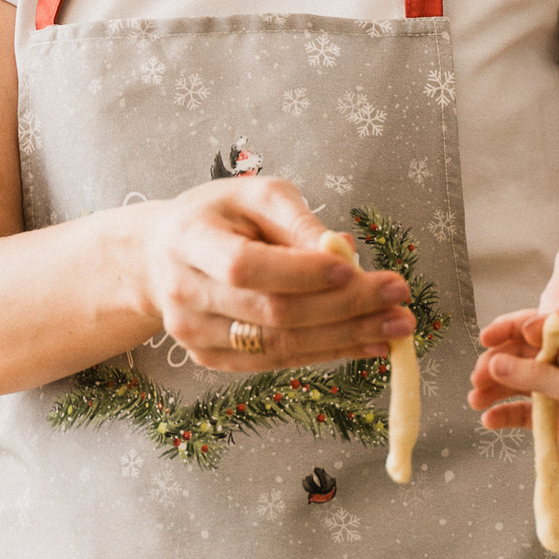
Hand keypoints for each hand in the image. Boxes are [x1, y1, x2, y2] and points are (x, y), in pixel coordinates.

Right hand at [135, 178, 412, 372]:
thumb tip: (342, 250)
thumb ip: (295, 220)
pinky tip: (368, 344)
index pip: (246, 266)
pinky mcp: (209, 359)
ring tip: (397, 327)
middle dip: (344, 308)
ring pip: (278, 346)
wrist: (160, 256)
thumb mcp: (254, 195)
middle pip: (271, 312)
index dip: (300, 272)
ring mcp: (194, 334)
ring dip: (346, 339)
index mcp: (189, 240)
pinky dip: (327, 354)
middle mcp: (185, 293)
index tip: (354, 267)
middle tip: (399, 298)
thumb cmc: (218, 217)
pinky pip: (276, 362)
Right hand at [472, 336, 558, 539]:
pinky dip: (506, 414)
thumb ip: (535, 374)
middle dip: (497, 364)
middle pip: (524, 356)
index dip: (509, 329)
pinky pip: (524, 413)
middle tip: (476, 378)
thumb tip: (493, 361)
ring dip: (496, 390)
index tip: (485, 338)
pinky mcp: (558, 422)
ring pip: (520, 384)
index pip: (540, 327)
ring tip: (475, 400)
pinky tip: (490, 421)